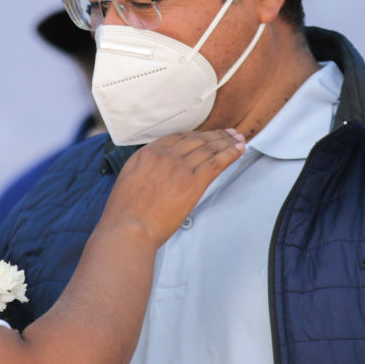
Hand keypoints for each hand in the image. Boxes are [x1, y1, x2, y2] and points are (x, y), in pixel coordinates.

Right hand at [103, 128, 244, 245]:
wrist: (128, 229)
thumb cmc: (125, 214)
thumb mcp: (129, 180)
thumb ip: (146, 169)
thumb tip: (158, 171)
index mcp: (147, 154)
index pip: (178, 137)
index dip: (196, 134)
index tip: (207, 135)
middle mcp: (164, 156)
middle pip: (196, 140)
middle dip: (216, 136)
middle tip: (229, 134)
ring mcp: (179, 168)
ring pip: (208, 149)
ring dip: (226, 143)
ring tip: (238, 140)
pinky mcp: (192, 183)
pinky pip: (216, 163)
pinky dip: (230, 154)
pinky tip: (239, 150)